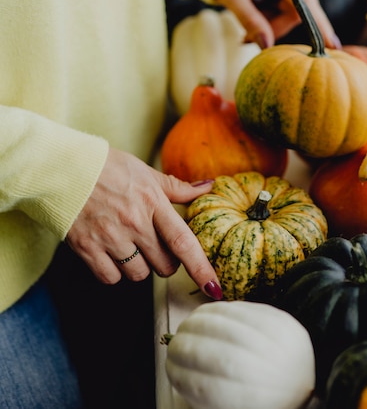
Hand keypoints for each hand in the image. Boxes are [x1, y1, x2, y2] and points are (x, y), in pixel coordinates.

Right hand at [66, 147, 222, 299]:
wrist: (63, 168)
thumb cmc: (107, 167)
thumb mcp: (145, 172)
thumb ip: (177, 187)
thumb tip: (208, 186)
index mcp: (152, 202)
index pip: (183, 241)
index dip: (201, 267)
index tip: (214, 288)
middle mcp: (134, 223)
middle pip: (164, 266)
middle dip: (166, 263)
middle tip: (156, 246)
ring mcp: (110, 237)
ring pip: (139, 275)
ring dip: (139, 267)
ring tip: (129, 245)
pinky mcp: (87, 249)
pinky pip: (111, 278)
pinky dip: (114, 271)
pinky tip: (110, 252)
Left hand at [212, 0, 340, 48]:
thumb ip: (250, 21)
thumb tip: (267, 46)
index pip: (304, 1)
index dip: (319, 24)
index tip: (332, 44)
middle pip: (296, 9)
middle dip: (275, 27)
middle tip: (248, 38)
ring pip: (289, 10)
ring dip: (270, 23)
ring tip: (245, 30)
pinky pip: (283, 5)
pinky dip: (269, 16)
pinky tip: (252, 17)